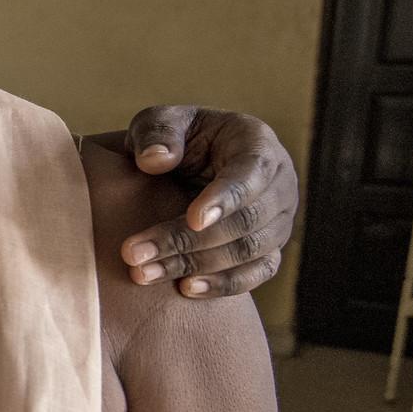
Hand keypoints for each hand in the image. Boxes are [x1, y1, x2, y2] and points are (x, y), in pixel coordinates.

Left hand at [115, 106, 297, 297]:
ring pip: (247, 251)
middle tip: (133, 253)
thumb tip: (154, 161)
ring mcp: (278, 219)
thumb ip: (156, 133)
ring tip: (143, 273)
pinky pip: (257, 273)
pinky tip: (184, 289)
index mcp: (256, 143)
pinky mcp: (269, 248)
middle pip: (245, 220)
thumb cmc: (176, 138)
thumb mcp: (161, 122)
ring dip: (195, 265)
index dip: (224, 199)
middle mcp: (278, 183)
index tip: (193, 219)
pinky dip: (223, 284)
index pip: (250, 174)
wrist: (190, 166)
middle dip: (188, 240)